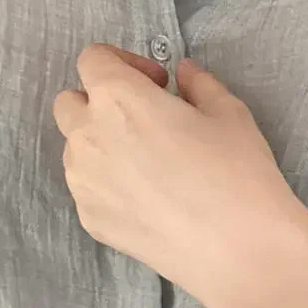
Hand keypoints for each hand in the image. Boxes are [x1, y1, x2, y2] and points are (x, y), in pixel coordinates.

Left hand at [52, 43, 307, 307]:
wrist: (237, 249)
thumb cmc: (237, 171)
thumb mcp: (229, 113)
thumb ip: (199, 84)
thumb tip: (184, 74)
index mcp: (118, 98)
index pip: (93, 59)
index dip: (124, 62)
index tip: (159, 85)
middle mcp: (87, 136)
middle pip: (70, 103)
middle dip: (100, 102)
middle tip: (146, 119)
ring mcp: (83, 183)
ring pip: (75, 148)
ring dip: (101, 143)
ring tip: (149, 162)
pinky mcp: (90, 221)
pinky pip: (88, 187)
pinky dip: (108, 182)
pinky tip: (150, 198)